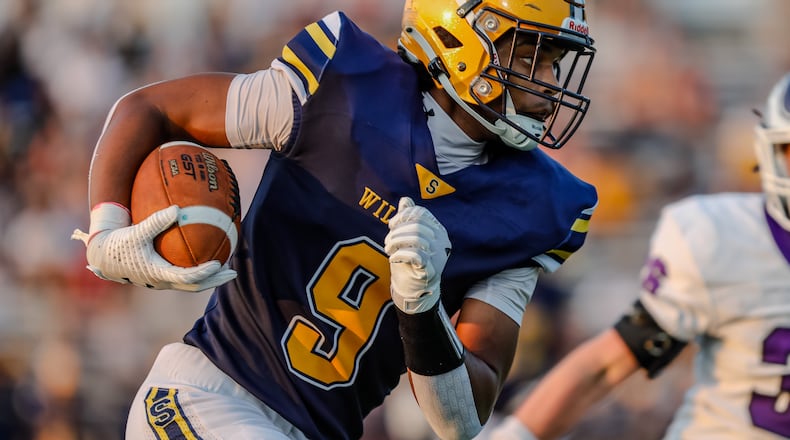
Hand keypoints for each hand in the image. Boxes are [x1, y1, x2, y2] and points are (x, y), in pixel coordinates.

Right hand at [71, 203, 235, 291]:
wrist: (102, 255)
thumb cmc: (118, 243)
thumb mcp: (135, 232)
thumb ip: (156, 222)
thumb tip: (177, 208)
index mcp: (158, 274)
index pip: (187, 278)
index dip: (204, 273)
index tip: (219, 264)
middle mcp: (162, 282)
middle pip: (195, 287)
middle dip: (215, 280)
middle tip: (233, 272)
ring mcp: (162, 281)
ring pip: (191, 285)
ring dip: (210, 278)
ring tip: (226, 267)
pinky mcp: (161, 277)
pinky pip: (185, 277)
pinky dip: (199, 271)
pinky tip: (208, 257)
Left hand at [384, 197, 450, 313]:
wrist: (414, 290)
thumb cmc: (410, 262)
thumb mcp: (407, 238)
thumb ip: (408, 219)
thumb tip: (405, 200)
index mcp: (438, 231)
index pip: (421, 213)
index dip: (402, 216)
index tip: (391, 226)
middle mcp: (441, 241)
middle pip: (417, 225)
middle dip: (397, 231)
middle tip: (387, 242)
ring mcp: (438, 256)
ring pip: (416, 238)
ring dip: (395, 242)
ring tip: (388, 250)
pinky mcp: (430, 270)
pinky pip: (416, 256)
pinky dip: (400, 255)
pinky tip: (393, 259)